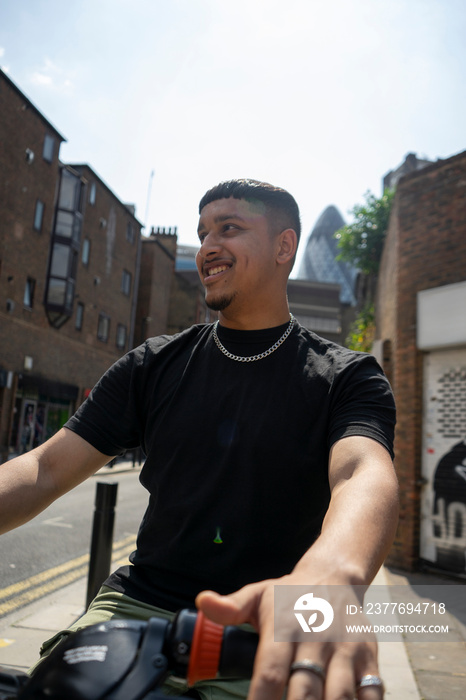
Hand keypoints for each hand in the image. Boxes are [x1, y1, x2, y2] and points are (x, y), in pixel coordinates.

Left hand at [196, 575, 383, 699]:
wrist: (333, 576)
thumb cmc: (288, 595)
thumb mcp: (257, 595)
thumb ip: (230, 607)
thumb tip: (201, 601)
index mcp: (284, 626)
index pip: (271, 672)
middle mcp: (316, 637)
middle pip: (306, 691)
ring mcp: (345, 648)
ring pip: (340, 695)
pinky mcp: (369, 655)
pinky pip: (373, 691)